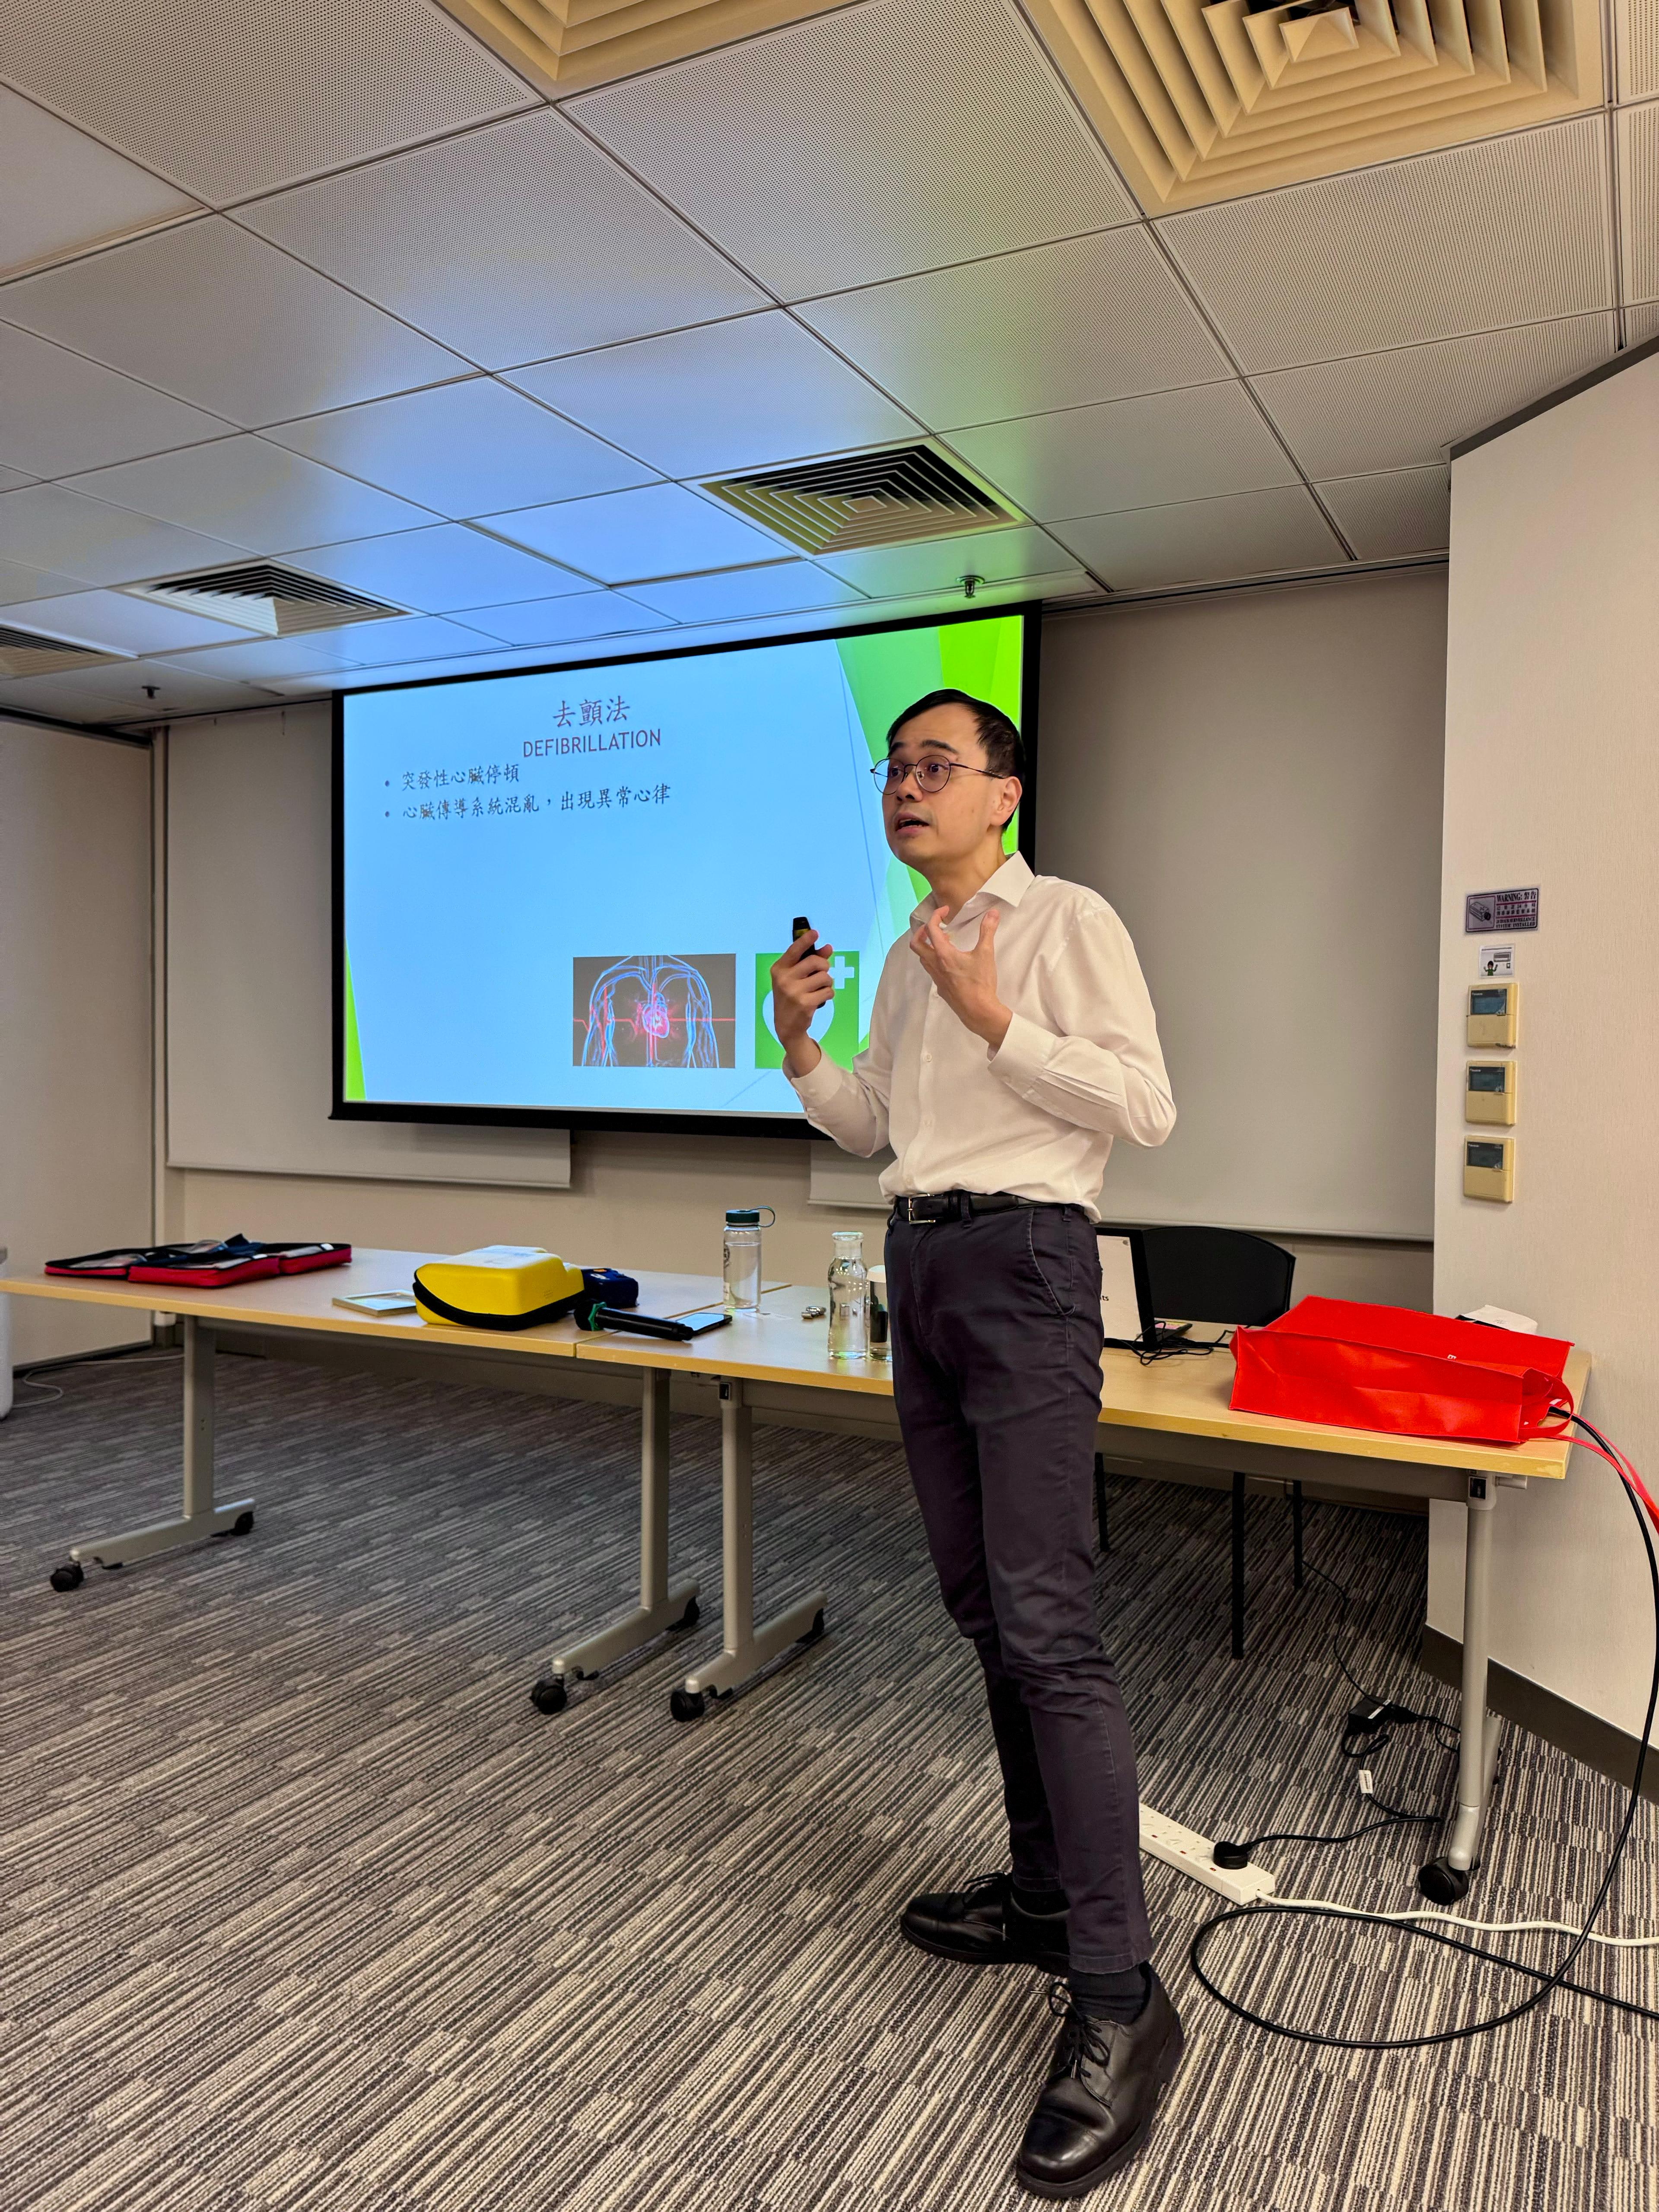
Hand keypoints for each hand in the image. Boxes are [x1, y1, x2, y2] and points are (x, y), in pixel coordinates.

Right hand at [770, 932, 834, 1074]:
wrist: (786, 1025)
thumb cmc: (791, 996)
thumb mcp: (795, 977)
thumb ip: (810, 961)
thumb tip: (828, 947)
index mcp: (779, 969)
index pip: (794, 950)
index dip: (805, 940)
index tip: (815, 933)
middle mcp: (784, 979)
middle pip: (815, 962)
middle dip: (824, 966)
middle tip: (823, 971)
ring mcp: (794, 992)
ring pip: (825, 977)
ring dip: (827, 982)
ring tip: (819, 988)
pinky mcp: (805, 1004)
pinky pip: (828, 991)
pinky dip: (828, 994)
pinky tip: (820, 999)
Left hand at [910, 906, 1011, 1049]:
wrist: (978, 1011)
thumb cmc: (980, 983)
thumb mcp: (986, 954)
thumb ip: (988, 931)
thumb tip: (993, 912)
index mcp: (943, 954)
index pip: (930, 929)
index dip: (936, 916)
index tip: (946, 911)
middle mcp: (935, 965)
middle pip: (916, 944)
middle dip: (921, 931)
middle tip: (935, 926)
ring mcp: (936, 978)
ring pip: (922, 958)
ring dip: (928, 946)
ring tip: (944, 941)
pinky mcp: (941, 988)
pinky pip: (931, 970)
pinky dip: (935, 960)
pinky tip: (950, 961)